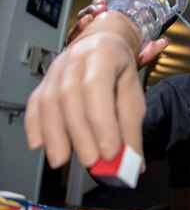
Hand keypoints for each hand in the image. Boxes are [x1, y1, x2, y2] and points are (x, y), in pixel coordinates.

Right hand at [24, 0, 167, 169]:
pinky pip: (34, 103)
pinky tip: (39, 145)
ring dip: (54, 134)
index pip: (97, 87)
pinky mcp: (44, 82)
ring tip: (62, 160)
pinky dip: (34, 126)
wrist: (104, 46)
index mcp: (104, 54)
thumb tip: (134, 164)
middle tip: (91, 161)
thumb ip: (132, 129)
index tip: (109, 151)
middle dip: (80, 133)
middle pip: (70, 96)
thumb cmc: (120, 71)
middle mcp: (76, 58)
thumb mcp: (133, 95)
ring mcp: (56, 69)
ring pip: (48, 101)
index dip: (102, 121)